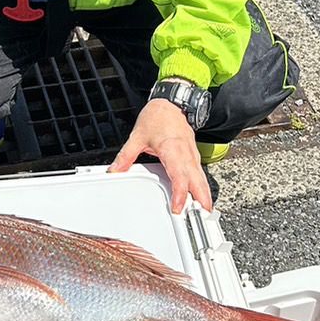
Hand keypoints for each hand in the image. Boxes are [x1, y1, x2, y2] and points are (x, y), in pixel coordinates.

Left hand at [108, 99, 211, 214]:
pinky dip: (202, 186)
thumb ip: (126, 156)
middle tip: (201, 217)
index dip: (180, 193)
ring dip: (204, 194)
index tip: (178, 207)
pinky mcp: (193, 156)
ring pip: (201, 178)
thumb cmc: (158, 117)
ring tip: (204, 212)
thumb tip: (115, 170)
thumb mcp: (138, 136)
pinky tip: (200, 197)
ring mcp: (192, 155)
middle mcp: (186, 154)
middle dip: (201, 199)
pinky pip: (199, 173)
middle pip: (197, 180)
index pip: (179, 176)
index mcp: (172, 149)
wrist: (172, 103)